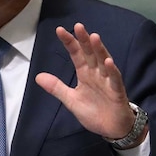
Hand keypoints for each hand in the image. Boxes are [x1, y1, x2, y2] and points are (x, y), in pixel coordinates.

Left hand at [35, 23, 141, 141]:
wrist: (112, 129)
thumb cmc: (95, 112)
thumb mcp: (71, 100)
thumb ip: (57, 88)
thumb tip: (38, 76)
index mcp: (85, 74)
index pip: (76, 54)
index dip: (69, 42)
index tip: (60, 30)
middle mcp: (97, 73)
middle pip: (90, 53)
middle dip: (84, 40)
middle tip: (78, 26)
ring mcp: (108, 81)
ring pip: (103, 62)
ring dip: (99, 50)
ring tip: (94, 37)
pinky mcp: (117, 91)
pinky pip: (115, 79)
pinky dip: (112, 71)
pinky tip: (108, 62)